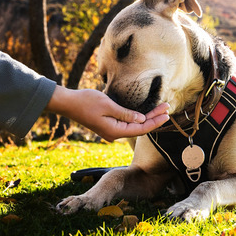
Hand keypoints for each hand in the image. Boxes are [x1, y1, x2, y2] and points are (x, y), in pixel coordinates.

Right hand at [47, 86, 169, 140]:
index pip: (140, 129)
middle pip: (139, 128)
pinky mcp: (107, 125)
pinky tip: (144, 113)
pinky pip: (126, 124)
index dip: (155, 122)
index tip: (166, 114)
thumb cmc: (85, 102)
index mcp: (114, 131)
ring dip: (147, 117)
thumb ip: (125, 114)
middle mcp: (113, 134)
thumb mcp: (108, 105)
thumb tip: (141, 119)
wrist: (67, 103)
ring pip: (133, 126)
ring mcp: (110, 130)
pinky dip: (137, 118)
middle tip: (167, 108)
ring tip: (160, 109)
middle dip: (154, 118)